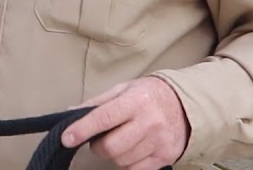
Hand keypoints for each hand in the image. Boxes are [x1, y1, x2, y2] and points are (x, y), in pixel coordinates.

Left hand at [61, 76, 189, 169]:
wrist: (185, 104)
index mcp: (135, 101)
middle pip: (111, 146)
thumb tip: (70, 113)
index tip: (67, 138)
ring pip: (121, 160)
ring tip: (122, 140)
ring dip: (114, 154)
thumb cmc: (148, 95)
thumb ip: (97, 103)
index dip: (82, 129)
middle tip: (100, 138)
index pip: (104, 117)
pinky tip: (133, 150)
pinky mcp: (166, 156)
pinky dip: (128, 163)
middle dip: (98, 146)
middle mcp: (149, 121)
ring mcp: (159, 141)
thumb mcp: (123, 89)